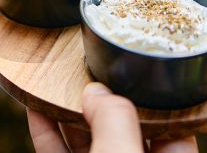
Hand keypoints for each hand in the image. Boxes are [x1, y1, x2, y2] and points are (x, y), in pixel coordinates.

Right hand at [27, 83, 197, 152]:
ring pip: (86, 140)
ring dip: (68, 111)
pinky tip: (35, 107)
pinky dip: (46, 130)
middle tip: (87, 69)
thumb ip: (114, 120)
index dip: (150, 94)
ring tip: (56, 81)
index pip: (171, 124)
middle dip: (102, 98)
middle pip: (122, 127)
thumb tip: (97, 92)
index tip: (132, 67)